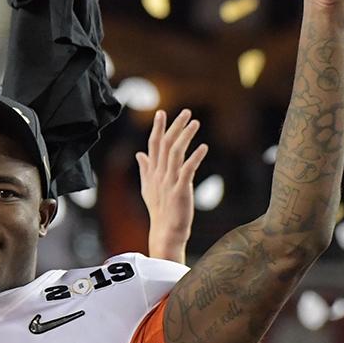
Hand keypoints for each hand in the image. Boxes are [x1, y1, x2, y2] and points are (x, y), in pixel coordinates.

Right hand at [136, 109, 207, 263]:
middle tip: (186, 112)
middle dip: (174, 126)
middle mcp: (159, 174)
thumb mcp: (148, 186)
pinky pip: (188, 170)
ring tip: (195, 123)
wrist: (165, 231)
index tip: (162, 112)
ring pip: (175, 153)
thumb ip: (145, 168)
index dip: (158, 128)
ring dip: (185, 136)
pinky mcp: (180, 190)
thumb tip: (139, 153)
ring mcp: (169, 181)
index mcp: (152, 171)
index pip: (153, 145)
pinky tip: (204, 147)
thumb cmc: (159, 209)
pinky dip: (195, 157)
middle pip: (165, 144)